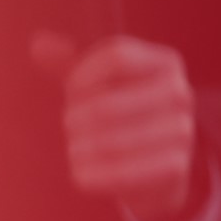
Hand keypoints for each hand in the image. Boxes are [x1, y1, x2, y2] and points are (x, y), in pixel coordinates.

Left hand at [34, 31, 201, 220]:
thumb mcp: (102, 83)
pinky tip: (81, 172)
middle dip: (76, 118)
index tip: (72, 91)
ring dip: (81, 148)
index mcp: (165, 63)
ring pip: (110, 142)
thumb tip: (39, 45)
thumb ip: (71, 63)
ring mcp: (182, 131)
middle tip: (70, 126)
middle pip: (105, 104)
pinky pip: (122, 173)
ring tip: (76, 149)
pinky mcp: (176, 167)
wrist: (163, 166)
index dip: (83, 74)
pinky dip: (94, 174)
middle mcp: (181, 93)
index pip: (117, 57)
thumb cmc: (126, 114)